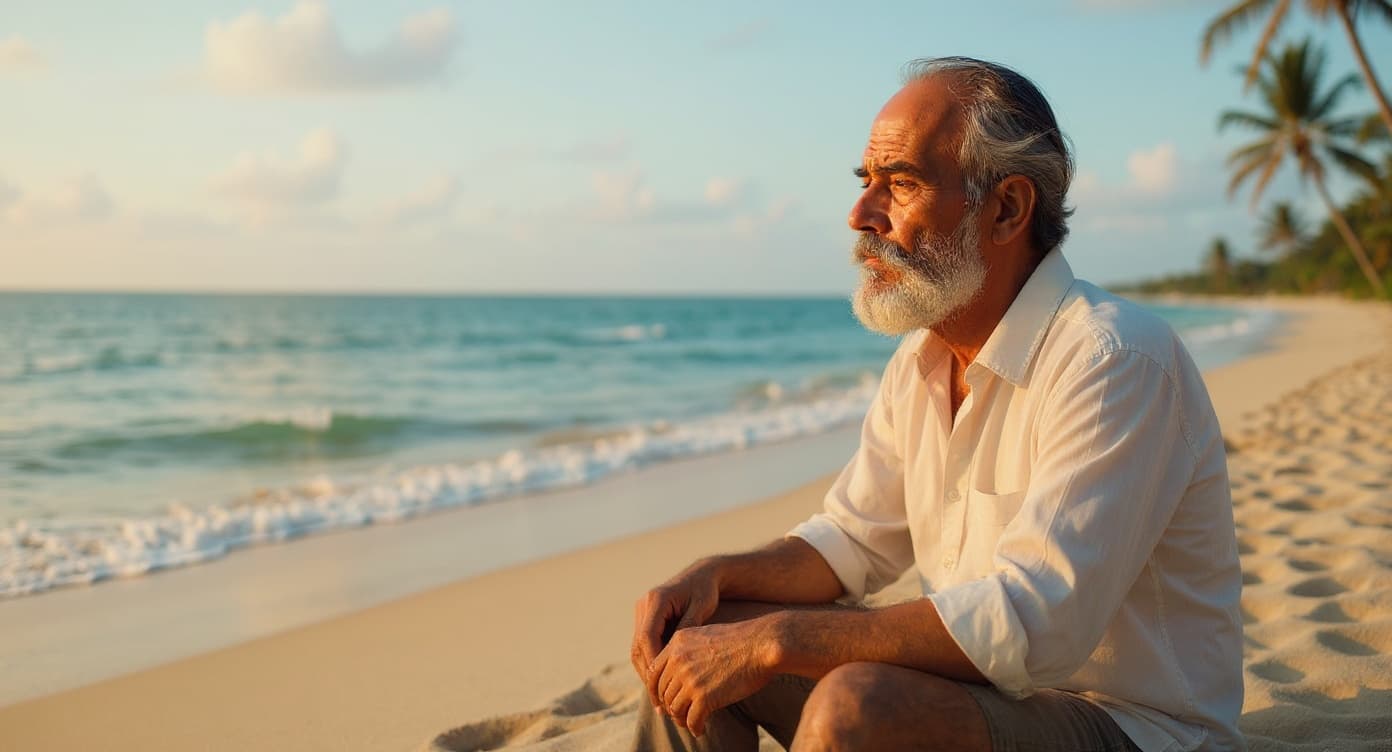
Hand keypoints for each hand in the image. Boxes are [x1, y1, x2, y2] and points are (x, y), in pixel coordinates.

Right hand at [631, 563, 720, 707]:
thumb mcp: (702, 609)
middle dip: (648, 674)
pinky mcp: (644, 619)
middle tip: (659, 700)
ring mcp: (641, 611)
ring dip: (646, 673)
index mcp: (656, 600)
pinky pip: (643, 645)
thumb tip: (676, 658)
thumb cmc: (706, 591)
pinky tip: (660, 683)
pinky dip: (650, 664)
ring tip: (659, 698)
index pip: (647, 637)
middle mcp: (643, 604)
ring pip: (636, 649)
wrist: (701, 575)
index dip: (654, 663)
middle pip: (637, 646)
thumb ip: (688, 630)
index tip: (664, 686)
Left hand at [650, 617, 778, 736]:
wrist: (763, 644)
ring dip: (681, 719)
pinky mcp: (704, 697)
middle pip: (663, 692)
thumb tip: (682, 672)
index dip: (655, 690)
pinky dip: (694, 728)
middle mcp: (679, 660)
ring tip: (690, 723)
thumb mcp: (707, 635)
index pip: (653, 672)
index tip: (661, 701)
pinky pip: (691, 719)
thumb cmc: (742, 639)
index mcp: (677, 643)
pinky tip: (701, 730)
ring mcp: (690, 679)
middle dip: (668, 706)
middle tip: (678, 715)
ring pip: (674, 708)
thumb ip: (689, 651)